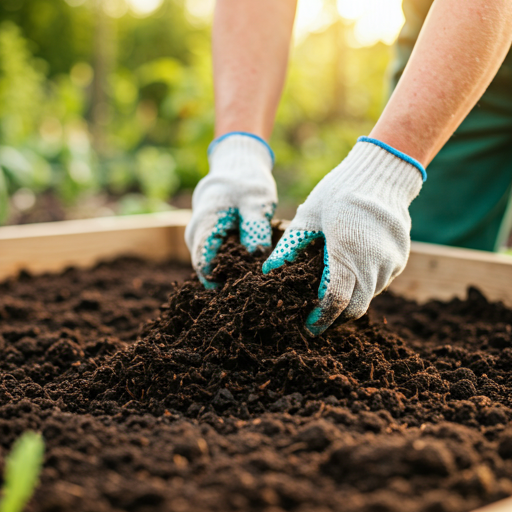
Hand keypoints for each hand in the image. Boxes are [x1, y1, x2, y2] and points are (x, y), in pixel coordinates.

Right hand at [185, 132, 276, 287]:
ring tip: (257, 277)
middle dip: (230, 281)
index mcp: (204, 228)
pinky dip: (233, 261)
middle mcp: (196, 236)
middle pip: (208, 269)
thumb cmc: (246, 182)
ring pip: (212, 263)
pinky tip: (252, 262)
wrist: (236, 163)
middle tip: (257, 288)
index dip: (224, 285)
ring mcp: (199, 236)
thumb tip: (259, 259)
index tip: (248, 291)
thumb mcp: (257, 204)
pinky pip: (217, 255)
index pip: (205, 269)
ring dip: (232, 272)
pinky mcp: (208, 236)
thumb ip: (256, 231)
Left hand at [263, 137, 425, 335]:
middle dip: (335, 316)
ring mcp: (392, 262)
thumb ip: (289, 247)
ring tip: (330, 290)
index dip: (320, 318)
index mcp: (348, 253)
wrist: (382, 173)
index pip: (336, 301)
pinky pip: (380, 282)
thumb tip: (269, 272)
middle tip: (316, 314)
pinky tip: (349, 270)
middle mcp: (375, 263)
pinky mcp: (400, 259)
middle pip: (355, 308)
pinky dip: (363, 284)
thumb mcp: (308, 216)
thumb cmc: (339, 192)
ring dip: (350, 300)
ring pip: (368, 296)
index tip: (308, 325)